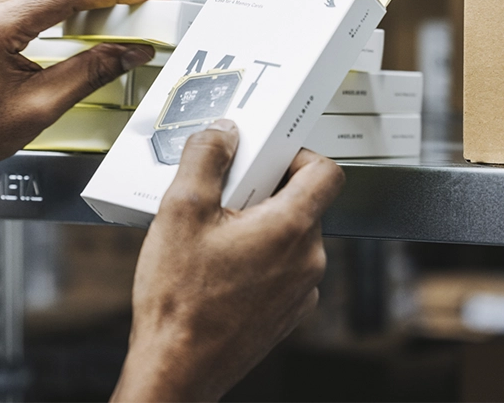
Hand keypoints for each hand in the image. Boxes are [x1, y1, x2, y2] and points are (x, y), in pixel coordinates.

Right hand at [113, 120, 344, 401]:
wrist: (177, 371)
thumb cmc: (180, 302)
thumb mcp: (180, 210)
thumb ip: (206, 159)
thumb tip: (222, 133)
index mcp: (290, 228)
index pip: (326, 172)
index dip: (297, 154)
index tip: (267, 156)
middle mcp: (307, 260)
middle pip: (303, 202)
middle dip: (264, 191)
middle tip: (224, 197)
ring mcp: (301, 290)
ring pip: (290, 236)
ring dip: (260, 225)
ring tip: (214, 237)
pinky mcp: (288, 312)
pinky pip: (283, 268)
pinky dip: (259, 258)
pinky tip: (219, 268)